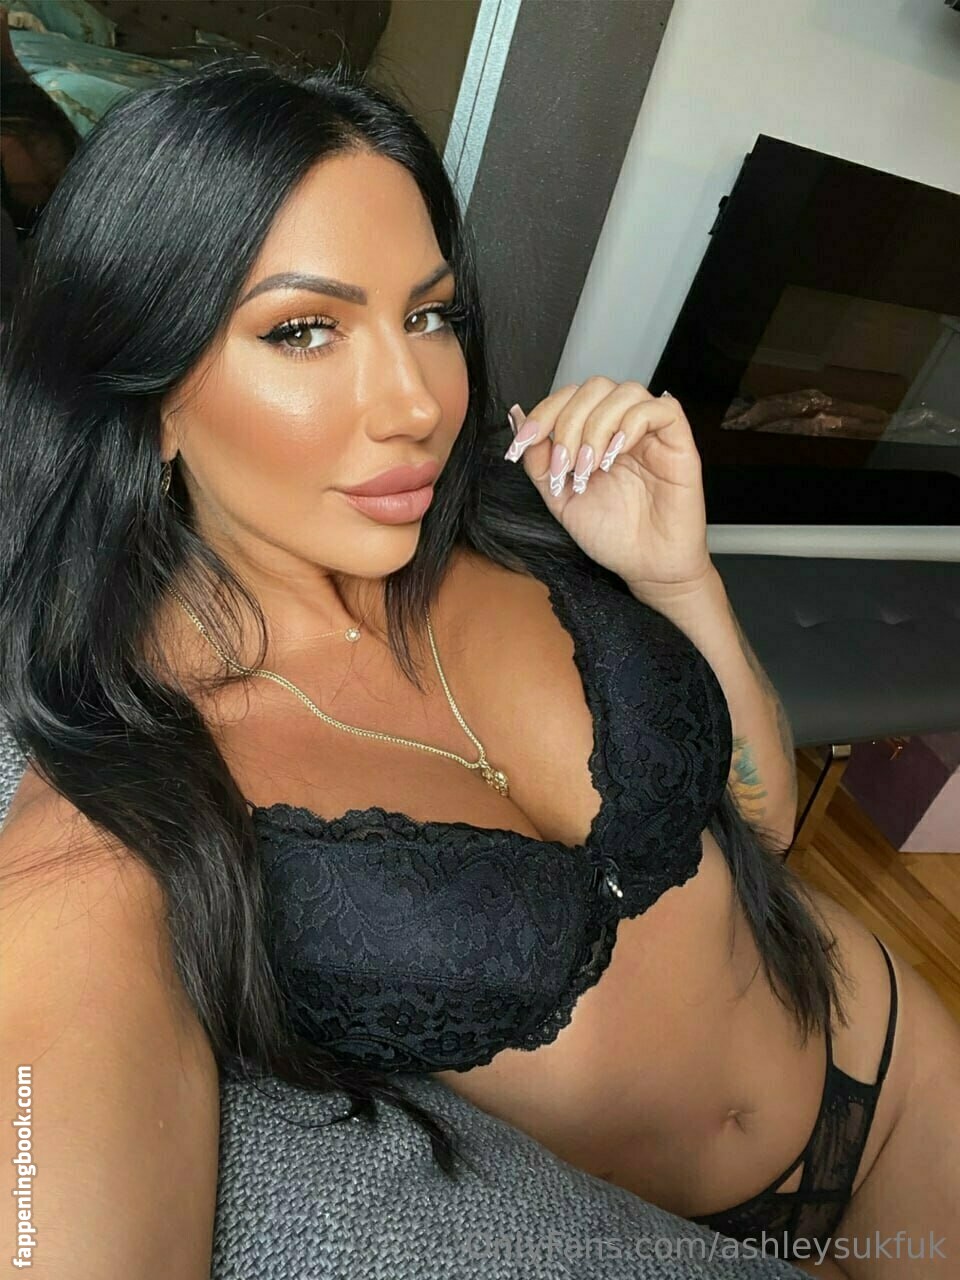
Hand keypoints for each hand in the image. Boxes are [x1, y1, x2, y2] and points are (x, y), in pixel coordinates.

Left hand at [504, 377, 712, 591]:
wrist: (646, 567)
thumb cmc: (612, 535)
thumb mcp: (560, 497)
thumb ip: (539, 460)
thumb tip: (519, 419)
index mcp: (595, 435)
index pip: (569, 398)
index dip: (543, 412)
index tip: (524, 443)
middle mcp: (622, 428)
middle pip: (595, 387)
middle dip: (569, 422)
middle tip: (566, 464)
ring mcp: (651, 433)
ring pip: (626, 392)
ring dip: (598, 426)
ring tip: (591, 467)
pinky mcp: (679, 442)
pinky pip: (663, 409)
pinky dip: (632, 424)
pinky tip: (616, 454)